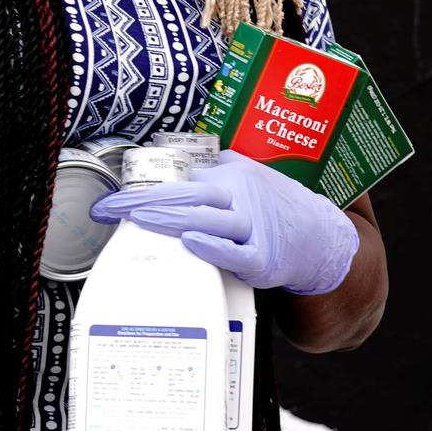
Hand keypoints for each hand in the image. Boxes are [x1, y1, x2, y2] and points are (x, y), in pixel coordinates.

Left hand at [92, 150, 357, 294]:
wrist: (320, 237)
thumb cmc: (274, 208)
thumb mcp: (247, 177)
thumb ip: (213, 172)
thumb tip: (174, 170)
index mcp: (231, 176)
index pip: (180, 179)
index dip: (143, 190)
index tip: (111, 200)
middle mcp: (240, 197)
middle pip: (187, 194)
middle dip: (144, 201)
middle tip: (110, 207)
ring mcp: (252, 228)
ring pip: (207, 219)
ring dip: (170, 218)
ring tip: (137, 219)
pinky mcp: (262, 260)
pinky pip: (234, 253)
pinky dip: (212, 246)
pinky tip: (190, 242)